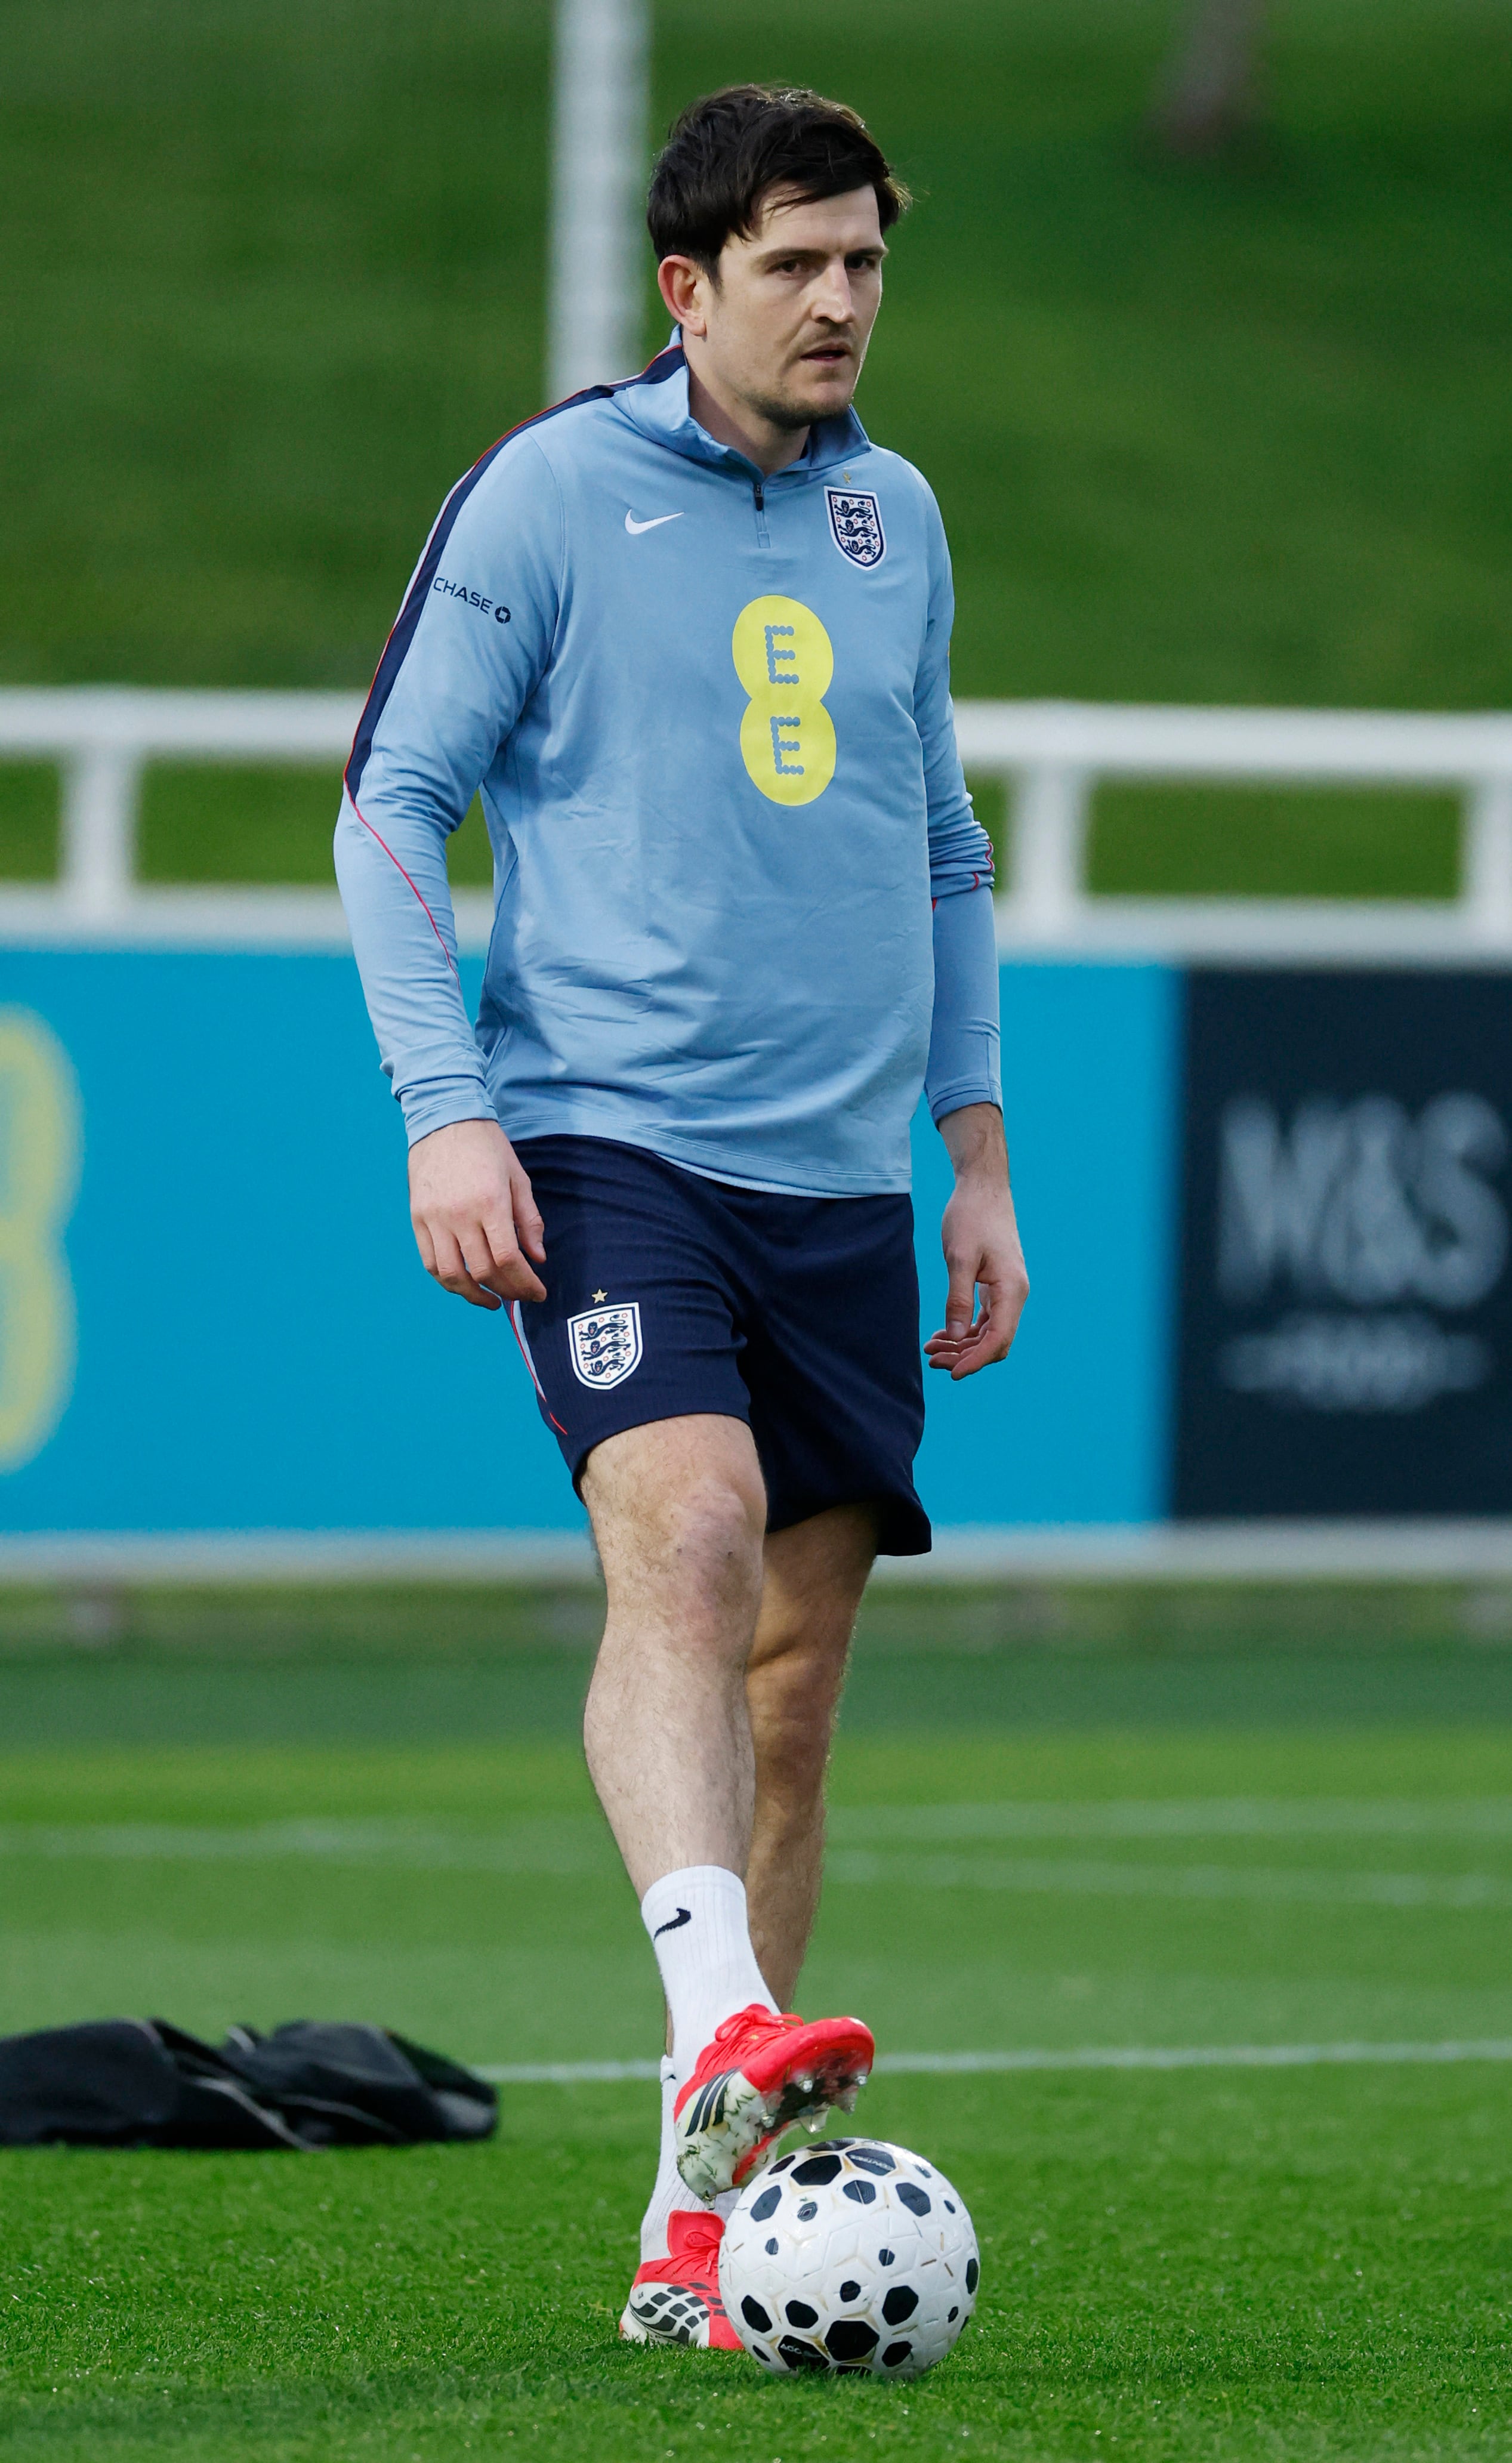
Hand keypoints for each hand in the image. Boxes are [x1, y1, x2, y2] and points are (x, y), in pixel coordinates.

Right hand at [407, 1118, 546, 1310]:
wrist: (444, 1119)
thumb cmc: (487, 1147)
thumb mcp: (517, 1178)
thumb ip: (529, 1220)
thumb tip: (537, 1259)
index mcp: (490, 1202)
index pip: (508, 1259)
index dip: (525, 1284)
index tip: (538, 1293)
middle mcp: (459, 1214)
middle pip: (483, 1271)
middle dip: (507, 1291)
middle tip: (520, 1297)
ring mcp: (434, 1218)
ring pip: (452, 1275)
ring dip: (474, 1295)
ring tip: (491, 1301)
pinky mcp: (417, 1218)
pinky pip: (430, 1262)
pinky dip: (448, 1280)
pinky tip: (465, 1283)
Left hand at [924, 1103, 1028, 1379]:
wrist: (983, 1188)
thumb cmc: (971, 1217)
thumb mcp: (959, 1258)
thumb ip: (958, 1298)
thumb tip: (955, 1335)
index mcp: (1012, 1289)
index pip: (999, 1339)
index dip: (976, 1360)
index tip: (952, 1373)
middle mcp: (1014, 1294)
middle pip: (995, 1341)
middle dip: (965, 1356)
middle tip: (932, 1360)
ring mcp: (1007, 1291)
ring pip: (988, 1332)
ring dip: (962, 1345)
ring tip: (931, 1349)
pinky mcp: (996, 1286)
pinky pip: (984, 1318)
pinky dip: (964, 1329)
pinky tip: (941, 1334)